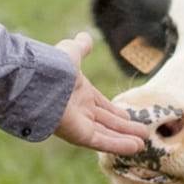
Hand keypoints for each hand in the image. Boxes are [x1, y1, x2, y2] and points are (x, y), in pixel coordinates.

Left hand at [54, 32, 147, 154]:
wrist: (40, 82)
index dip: (115, 111)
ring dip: (125, 139)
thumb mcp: (71, 53)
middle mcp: (80, 111)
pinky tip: (135, 147)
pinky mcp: (80, 136)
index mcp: (79, 93)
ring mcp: (80, 124)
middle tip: (143, 133)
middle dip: (124, 128)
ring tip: (143, 144)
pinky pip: (102, 142)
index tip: (128, 116)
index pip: (101, 105)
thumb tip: (85, 36)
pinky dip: (119, 145)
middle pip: (107, 122)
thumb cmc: (54, 67)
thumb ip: (80, 47)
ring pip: (107, 133)